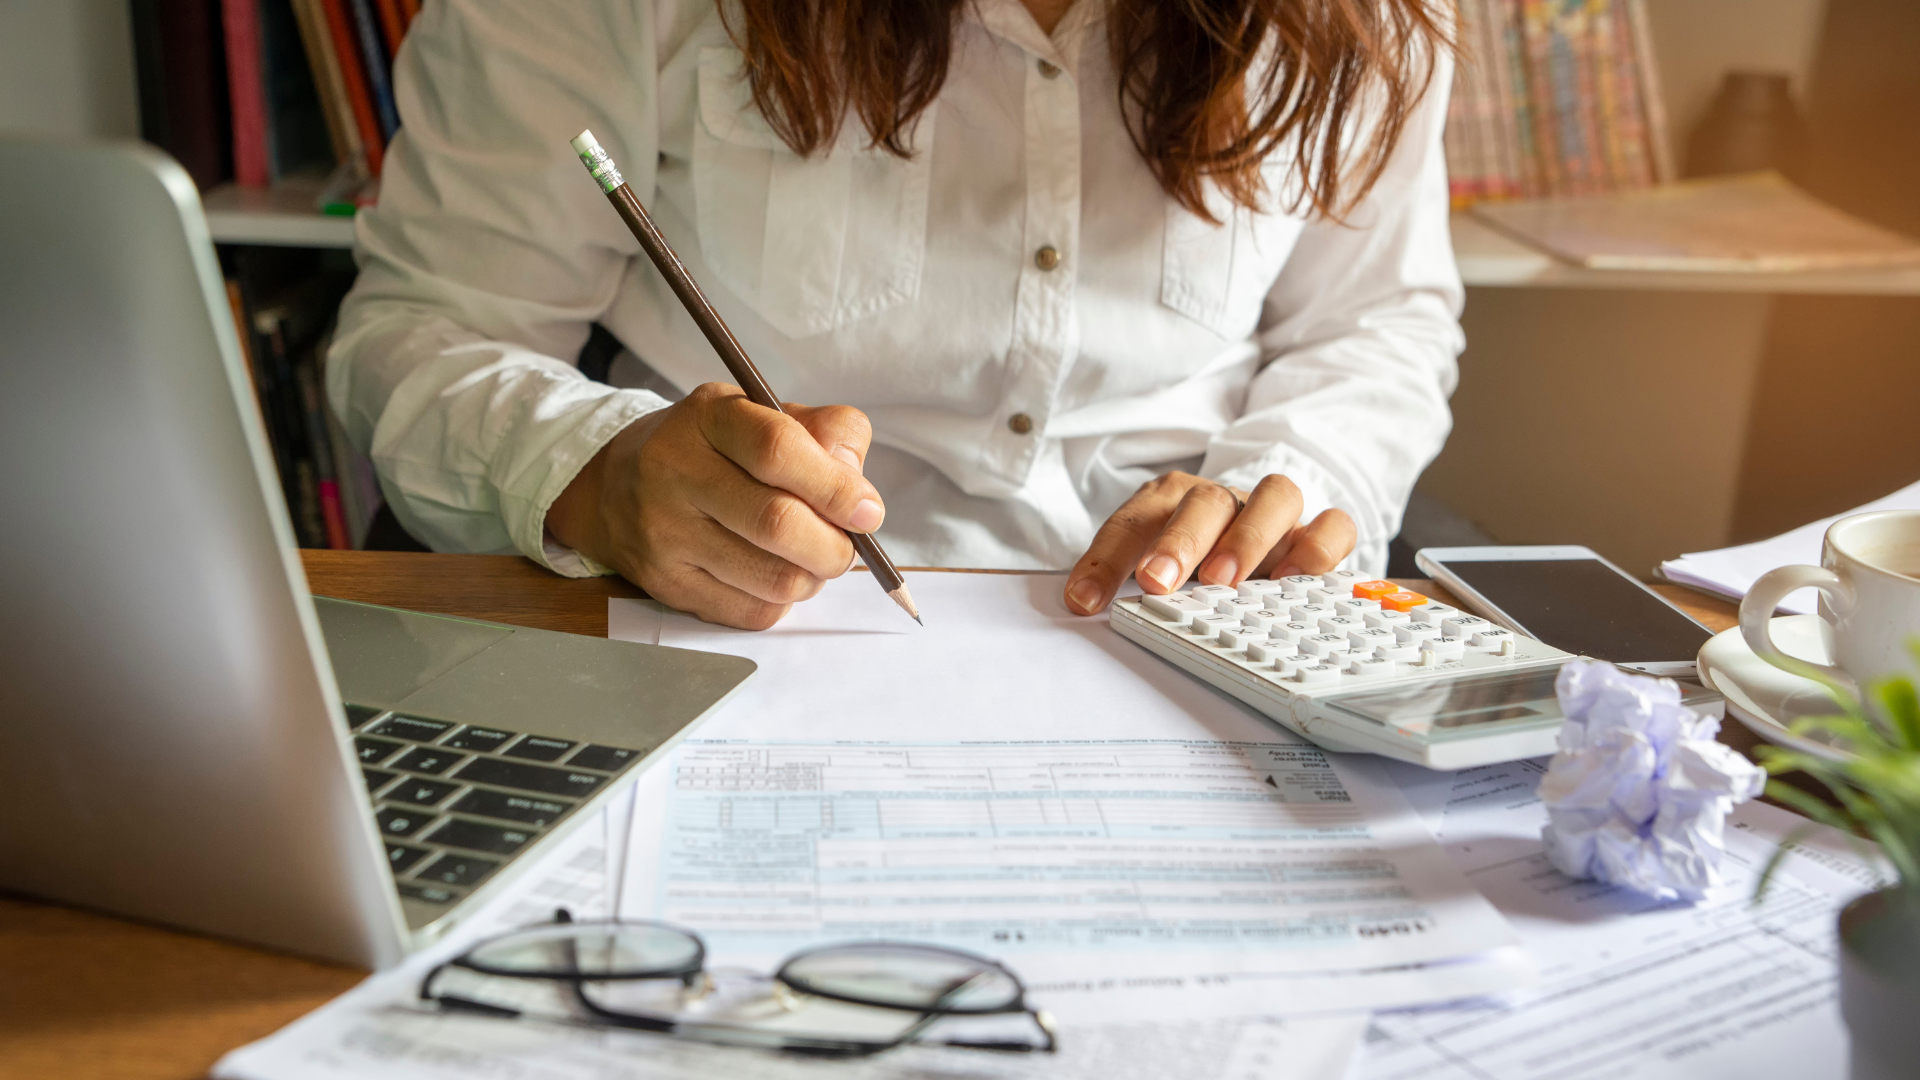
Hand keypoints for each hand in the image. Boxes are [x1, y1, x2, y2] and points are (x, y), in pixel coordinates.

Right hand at [546, 383, 882, 628]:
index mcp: (708, 416)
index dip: (835, 487)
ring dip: (813, 577)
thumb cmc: (715, 449)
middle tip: (847, 546)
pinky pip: (752, 613)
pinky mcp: (665, 584)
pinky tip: (774, 575)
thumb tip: (860, 493)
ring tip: (811, 559)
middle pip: (777, 523)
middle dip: (834, 546)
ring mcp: (664, 532)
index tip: (868, 512)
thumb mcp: (766, 415)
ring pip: (773, 578)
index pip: (778, 450)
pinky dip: (782, 601)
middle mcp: (675, 471)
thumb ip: (828, 434)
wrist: (618, 486)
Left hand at [1062, 473, 1355, 614]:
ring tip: (1225, 580)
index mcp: (1170, 501)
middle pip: (1205, 501)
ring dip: (1248, 537)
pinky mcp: (1316, 532)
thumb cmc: (1193, 558)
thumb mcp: (1151, 567)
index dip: (1105, 560)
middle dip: (1179, 541)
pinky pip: (1334, 524)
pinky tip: (1293, 580)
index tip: (1084, 601)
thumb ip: (1122, 582)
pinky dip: (1317, 548)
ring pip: (1275, 495)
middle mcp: (1224, 500)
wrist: (1253, 532)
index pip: (1132, 522)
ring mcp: (1273, 513)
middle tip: (1157, 581)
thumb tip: (1083, 607)